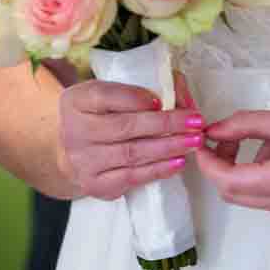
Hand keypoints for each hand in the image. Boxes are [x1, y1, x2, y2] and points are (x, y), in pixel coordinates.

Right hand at [58, 72, 207, 199]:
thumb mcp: (113, 92)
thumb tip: (179, 91)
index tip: (161, 100)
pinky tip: (178, 162)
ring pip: (131, 154)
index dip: (134, 98)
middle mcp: (75, 131)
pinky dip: (158, 170)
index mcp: (78, 101)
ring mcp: (83, 161)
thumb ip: (146, 85)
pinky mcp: (94, 184)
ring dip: (168, 147)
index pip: (105, 96)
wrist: (77, 147)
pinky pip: (131, 177)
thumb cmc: (103, 115)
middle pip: (124, 127)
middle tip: (195, 121)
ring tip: (193, 141)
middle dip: (165, 124)